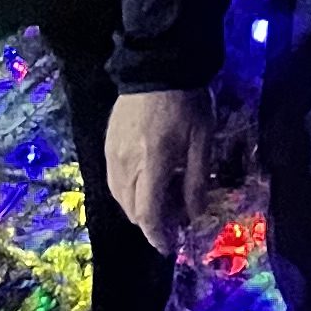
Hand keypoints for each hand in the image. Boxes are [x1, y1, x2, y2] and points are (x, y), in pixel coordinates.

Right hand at [107, 87, 214, 256]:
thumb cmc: (187, 101)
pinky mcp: (107, 144)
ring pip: (119, 197)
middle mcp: (126, 162)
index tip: (168, 246)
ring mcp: (112, 153)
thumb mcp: (203, 139)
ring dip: (138, 207)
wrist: (158, 63)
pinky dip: (128, 191)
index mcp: (152, 161)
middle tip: (173, 220)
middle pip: (131, 209)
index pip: (147, 213)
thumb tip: (193, 217)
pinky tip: (145, 182)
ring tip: (161, 200)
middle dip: (150, 222)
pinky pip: (114, 180)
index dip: (157, 235)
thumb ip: (196, 181)